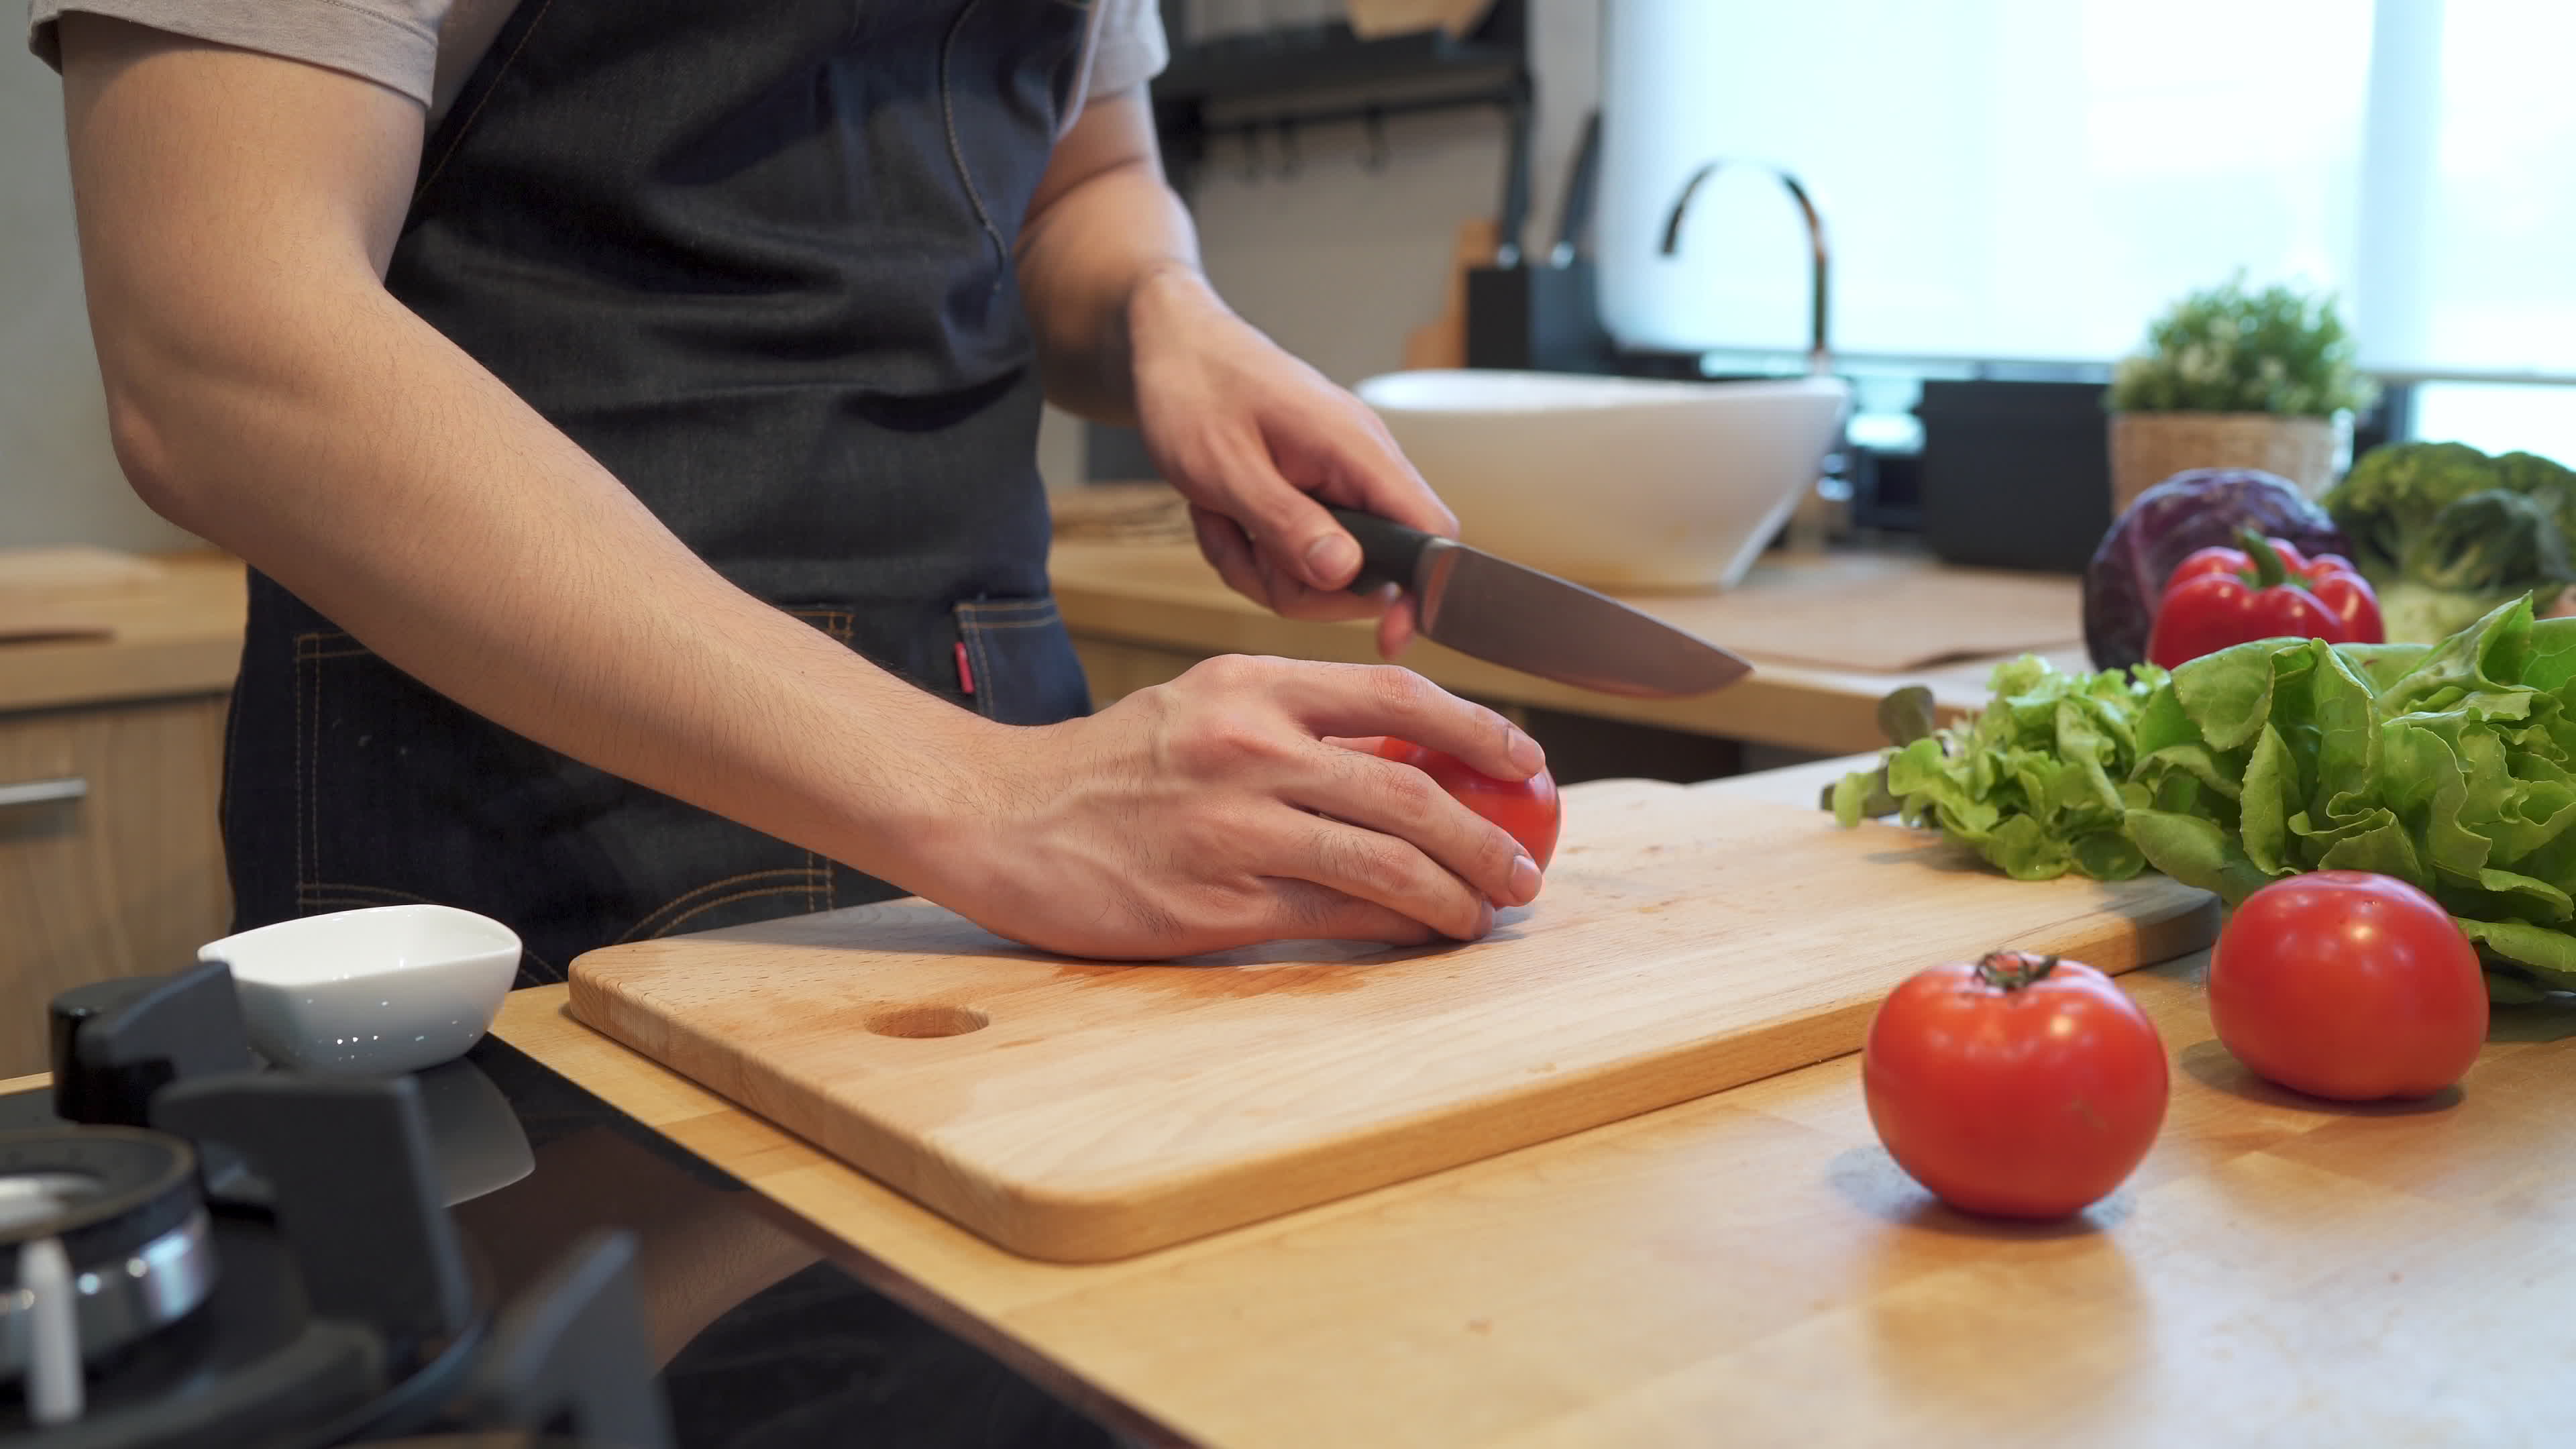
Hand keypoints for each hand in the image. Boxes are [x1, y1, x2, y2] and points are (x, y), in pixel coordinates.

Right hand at [923, 655, 1547, 958]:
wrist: (998, 817)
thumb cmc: (1102, 769)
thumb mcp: (1198, 708)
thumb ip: (1289, 724)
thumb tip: (1399, 765)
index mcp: (1250, 685)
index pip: (1395, 695)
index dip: (1478, 728)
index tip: (1526, 759)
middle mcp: (1249, 746)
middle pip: (1408, 786)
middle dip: (1484, 833)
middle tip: (1524, 867)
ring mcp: (1234, 825)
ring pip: (1385, 857)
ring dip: (1454, 891)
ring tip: (1487, 912)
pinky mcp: (1216, 902)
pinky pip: (1333, 913)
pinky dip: (1394, 926)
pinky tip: (1422, 935)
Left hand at [1127, 265, 1452, 658]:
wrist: (1167, 348)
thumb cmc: (1193, 390)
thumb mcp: (1227, 468)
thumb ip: (1288, 523)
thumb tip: (1346, 576)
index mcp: (1359, 451)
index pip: (1433, 534)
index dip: (1421, 593)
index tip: (1388, 636)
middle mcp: (1361, 468)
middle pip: (1369, 575)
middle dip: (1299, 583)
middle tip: (1242, 544)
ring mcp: (1337, 483)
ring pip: (1323, 575)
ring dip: (1263, 566)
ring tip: (1221, 518)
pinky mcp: (1311, 495)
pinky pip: (1294, 557)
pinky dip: (1250, 551)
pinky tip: (1220, 514)